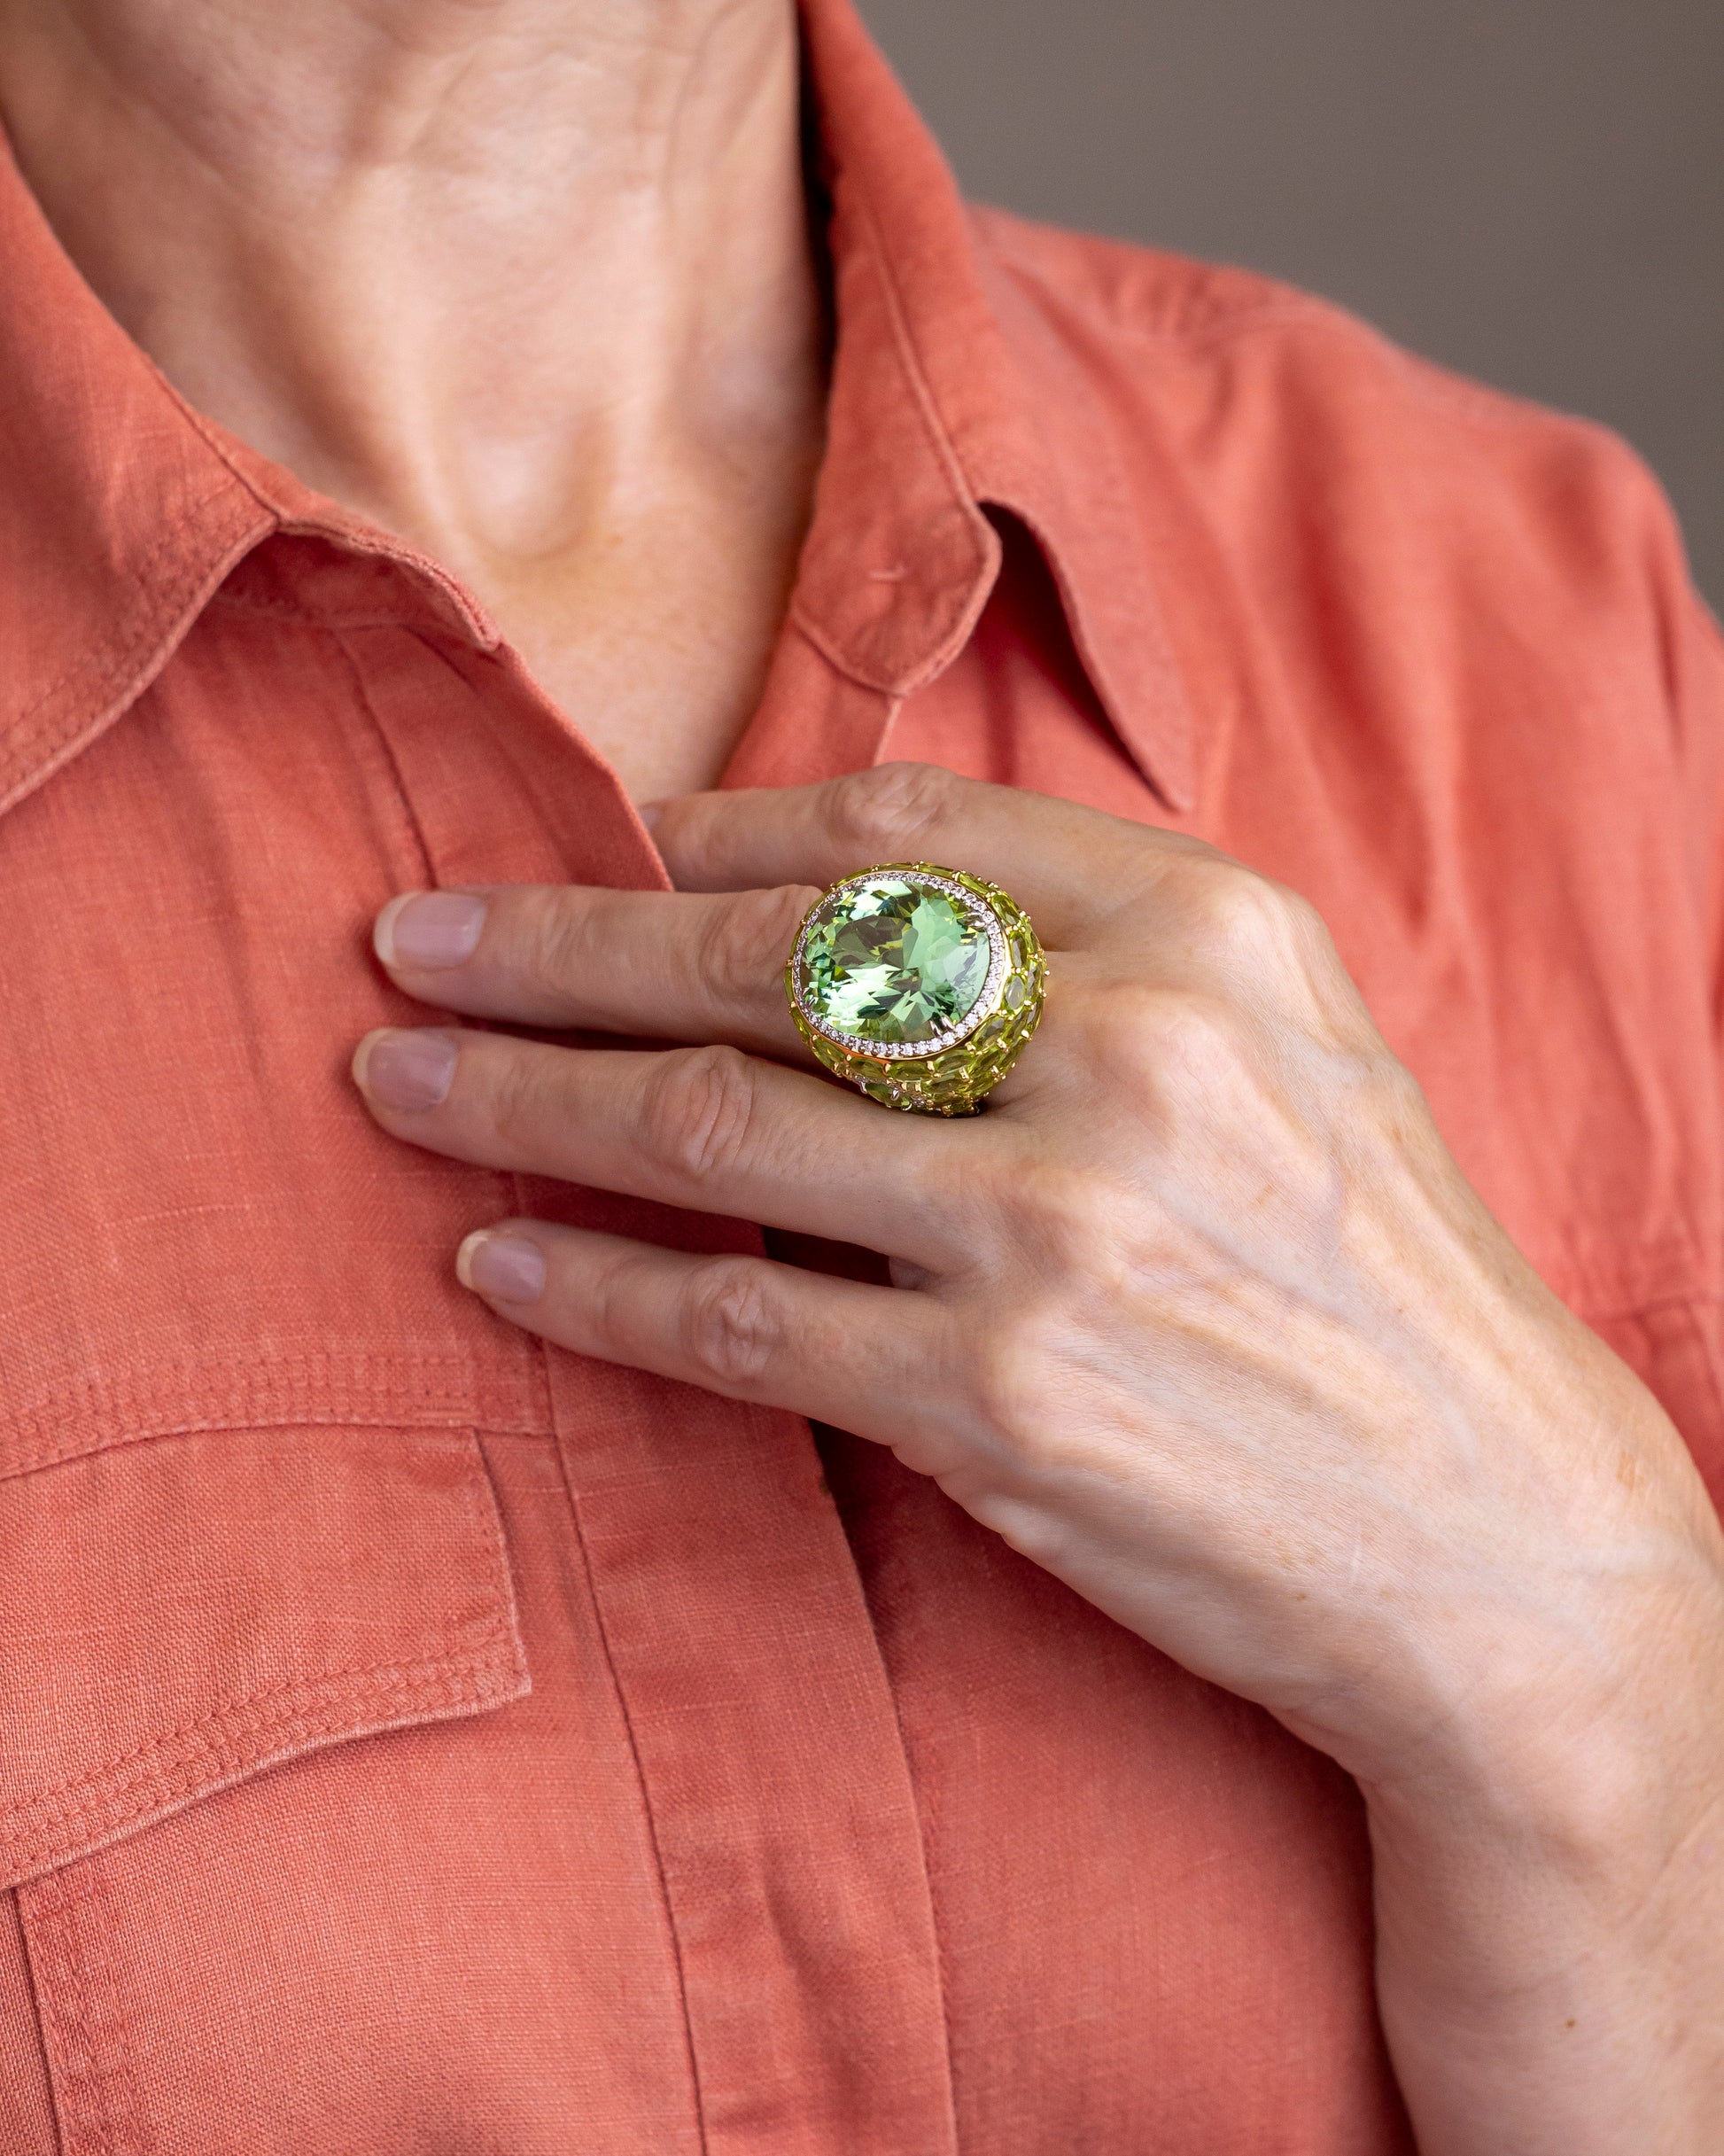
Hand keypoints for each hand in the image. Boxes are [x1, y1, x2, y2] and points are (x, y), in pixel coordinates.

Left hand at [352, 763, 1723, 2150]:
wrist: (1503, 1541)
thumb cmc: (1380, 1273)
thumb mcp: (1292, 1045)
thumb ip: (1098, 948)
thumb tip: (836, 899)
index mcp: (1207, 933)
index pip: (896, 833)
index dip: (713, 824)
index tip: (605, 837)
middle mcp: (1127, 1053)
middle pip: (764, 958)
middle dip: (556, 941)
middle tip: (415, 937)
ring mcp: (1057, 1230)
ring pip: (709, 1128)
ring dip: (520, 1095)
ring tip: (396, 1074)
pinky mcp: (999, 1403)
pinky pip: (726, 1321)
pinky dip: (585, 1285)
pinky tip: (493, 1258)